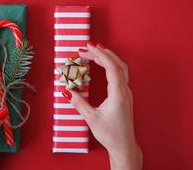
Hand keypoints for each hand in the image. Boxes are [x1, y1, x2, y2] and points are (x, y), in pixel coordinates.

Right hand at [62, 42, 141, 169]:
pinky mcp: (124, 95)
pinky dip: (112, 65)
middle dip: (101, 53)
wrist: (124, 145)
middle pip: (116, 64)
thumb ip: (78, 103)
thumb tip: (66, 92)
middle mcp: (124, 90)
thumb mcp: (91, 118)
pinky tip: (104, 65)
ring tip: (95, 52)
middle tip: (86, 49)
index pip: (110, 67)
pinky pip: (121, 74)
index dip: (99, 55)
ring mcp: (126, 92)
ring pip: (121, 68)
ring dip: (108, 58)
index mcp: (118, 93)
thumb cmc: (110, 133)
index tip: (87, 48)